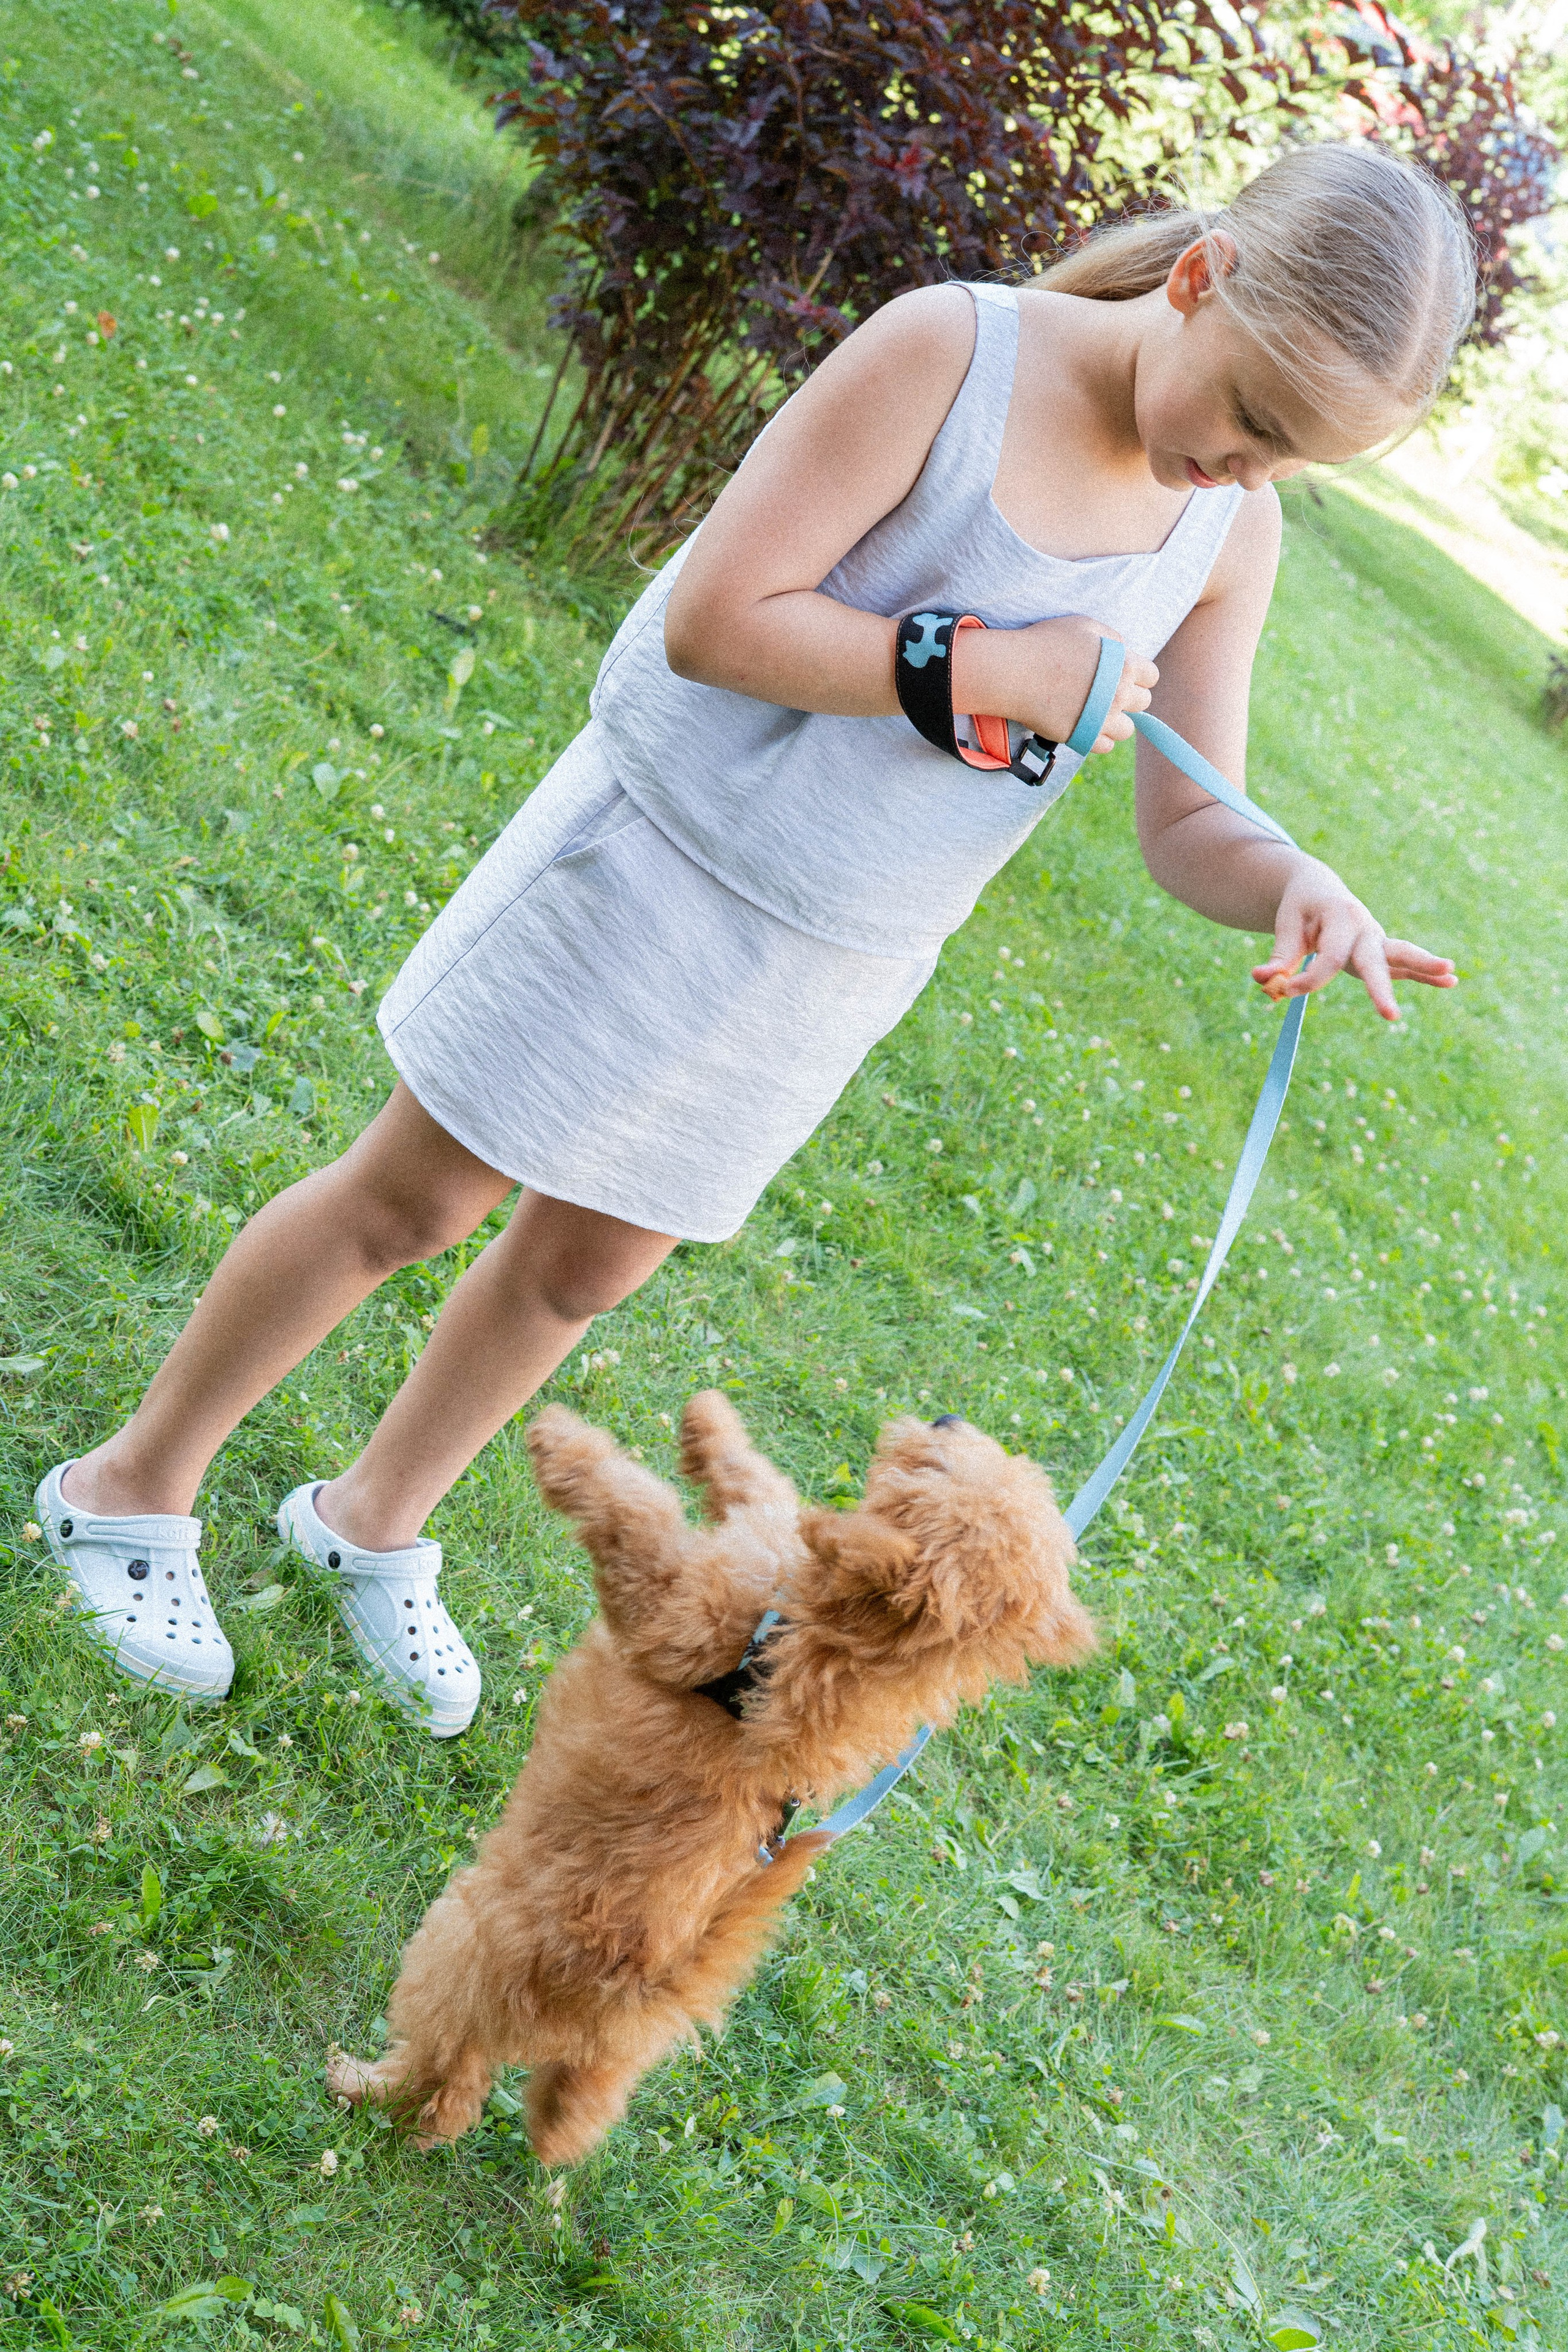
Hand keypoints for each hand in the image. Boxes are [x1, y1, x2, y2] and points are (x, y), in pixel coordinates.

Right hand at [950, 615, 1157, 751]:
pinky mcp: (1083, 738)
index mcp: (1124, 665)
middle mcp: (1119, 694)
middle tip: (1108, 691)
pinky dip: (1099, 738)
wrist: (1014, 672)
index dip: (1139, 674)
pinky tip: (1087, 725)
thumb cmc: (1046, 643)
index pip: (1152, 676)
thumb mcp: (1084, 625)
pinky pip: (1106, 746)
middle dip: (1129, 696)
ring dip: (1117, 720)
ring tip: (1099, 712)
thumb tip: (1124, 650)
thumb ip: (1112, 637)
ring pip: (1128, 729)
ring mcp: (1102, 719)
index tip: (1123, 674)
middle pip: (1143, 703)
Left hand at [1251, 865, 1455, 1021]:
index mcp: (1340, 917)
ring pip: (1401, 954)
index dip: (1307, 980)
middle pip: (1375, 959)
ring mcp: (1376, 939)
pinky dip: (1426, 974)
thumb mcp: (1286, 925)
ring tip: (1450, 974)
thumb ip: (1280, 955)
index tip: (1282, 990)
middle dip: (1380, 989)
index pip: (1329, 959)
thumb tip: (1264, 981)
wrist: (1319, 888)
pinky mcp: (1381, 951)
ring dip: (1423, 966)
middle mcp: (1364, 927)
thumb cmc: (1301, 908)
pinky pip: (1404, 965)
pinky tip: (1449, 982)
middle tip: (1390, 1016)